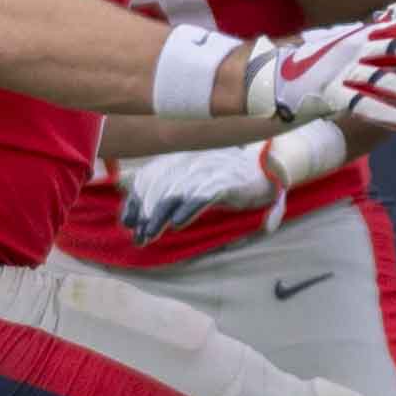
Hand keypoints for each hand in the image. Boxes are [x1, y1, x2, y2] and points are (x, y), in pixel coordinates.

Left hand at [116, 137, 302, 243]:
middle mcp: (190, 161)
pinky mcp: (225, 183)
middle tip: (139, 237)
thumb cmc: (229, 177)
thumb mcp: (196, 178)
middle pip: (157, 187)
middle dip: (144, 214)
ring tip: (150, 236)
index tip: (128, 221)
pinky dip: (187, 210)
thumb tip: (140, 203)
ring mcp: (208, 171)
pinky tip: (177, 224)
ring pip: (174, 194)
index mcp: (180, 158)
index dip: (135, 200)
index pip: (147, 176)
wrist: (267, 169)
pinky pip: (201, 196)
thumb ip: (171, 186)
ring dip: (159, 218)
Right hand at [257, 10, 395, 129]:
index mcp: (358, 38)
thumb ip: (368, 40)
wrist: (263, 77)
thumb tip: (392, 24)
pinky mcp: (328, 94)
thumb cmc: (308, 64)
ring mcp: (341, 71)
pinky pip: (360, 104)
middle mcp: (353, 50)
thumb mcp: (342, 46)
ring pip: (383, 81)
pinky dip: (382, 112)